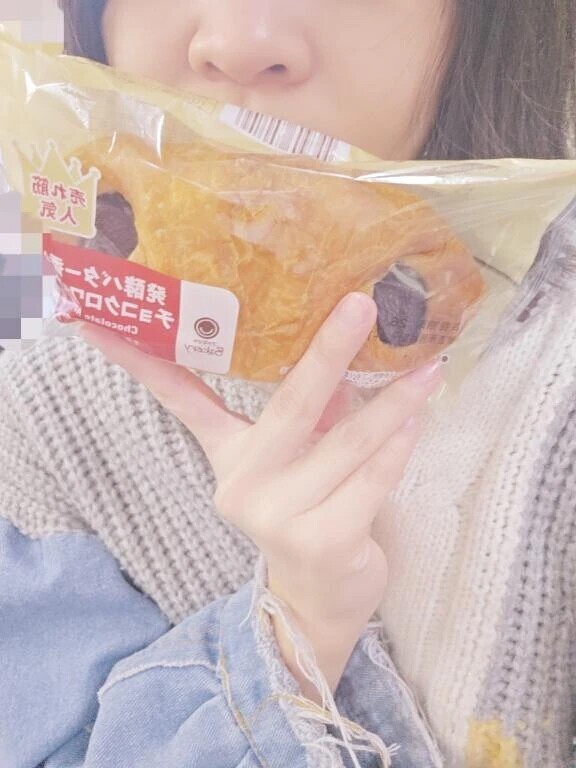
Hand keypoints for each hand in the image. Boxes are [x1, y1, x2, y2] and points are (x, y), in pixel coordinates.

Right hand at [77, 292, 441, 699]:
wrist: (316, 599)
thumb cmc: (307, 510)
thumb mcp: (293, 457)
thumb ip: (308, 409)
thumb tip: (342, 343)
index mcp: (230, 455)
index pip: (181, 399)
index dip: (142, 360)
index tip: (100, 321)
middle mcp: (244, 484)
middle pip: (289, 407)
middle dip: (327, 352)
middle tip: (361, 304)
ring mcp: (280, 517)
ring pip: (345, 445)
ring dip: (391, 404)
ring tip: (425, 367)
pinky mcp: (323, 543)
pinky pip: (369, 483)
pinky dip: (396, 450)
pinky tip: (415, 421)